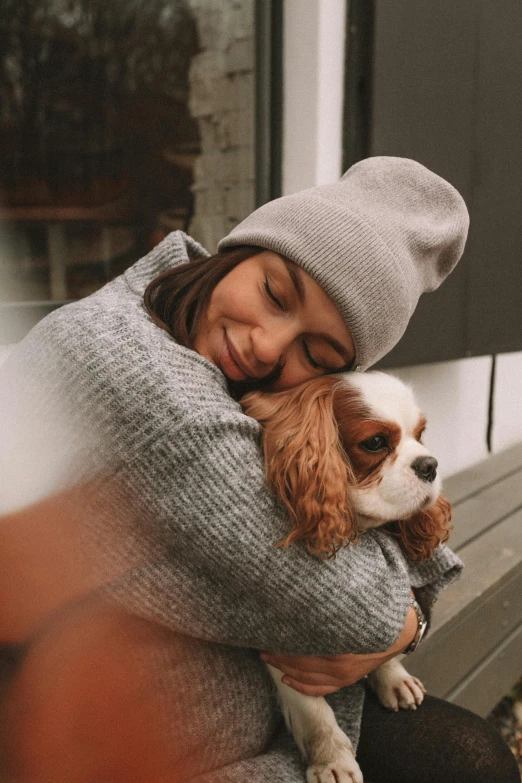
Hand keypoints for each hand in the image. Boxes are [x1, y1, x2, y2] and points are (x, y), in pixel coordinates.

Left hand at [260, 605, 418, 695]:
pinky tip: (286, 678)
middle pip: (301, 661)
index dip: (282, 639)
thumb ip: (331, 591)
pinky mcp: (349, 679)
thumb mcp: (356, 596)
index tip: (266, 629)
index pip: (303, 646)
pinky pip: (321, 688)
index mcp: (341, 643)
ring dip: (284, 668)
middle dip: (278, 653)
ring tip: (267, 657)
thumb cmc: (377, 606)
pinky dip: (302, 686)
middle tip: (260, 643)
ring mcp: (346, 674)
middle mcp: (342, 663)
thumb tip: (306, 572)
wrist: (403, 626)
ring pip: (307, 677)